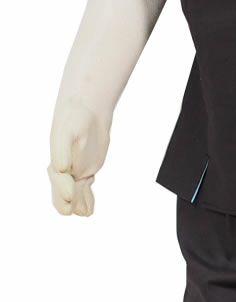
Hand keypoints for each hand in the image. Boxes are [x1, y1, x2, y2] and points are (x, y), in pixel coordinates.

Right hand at [47, 97, 110, 215]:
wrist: (88, 111)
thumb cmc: (75, 118)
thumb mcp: (68, 131)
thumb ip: (63, 149)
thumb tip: (61, 168)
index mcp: (57, 160)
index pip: (59, 178)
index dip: (63, 188)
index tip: (71, 194)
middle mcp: (64, 168)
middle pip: (62, 190)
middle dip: (66, 201)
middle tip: (71, 211)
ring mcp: (75, 170)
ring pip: (75, 192)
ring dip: (78, 203)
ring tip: (85, 213)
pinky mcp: (88, 169)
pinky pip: (85, 188)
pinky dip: (87, 198)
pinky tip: (89, 210)